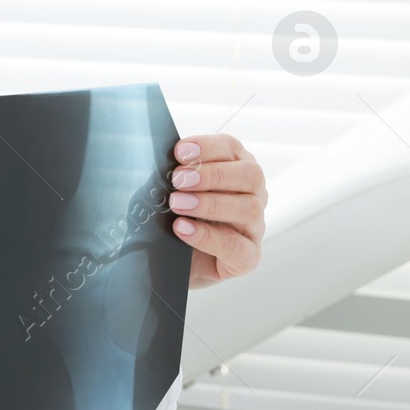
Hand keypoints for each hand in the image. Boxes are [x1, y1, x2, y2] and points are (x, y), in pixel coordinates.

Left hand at [169, 134, 266, 288]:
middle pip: (250, 175)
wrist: (165, 263)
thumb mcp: (161, 194)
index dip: (208, 147)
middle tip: (178, 180)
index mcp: (234, 170)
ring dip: (210, 203)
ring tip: (177, 205)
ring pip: (249, 208)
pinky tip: (183, 229)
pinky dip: (209, 236)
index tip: (179, 152)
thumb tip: (157, 165)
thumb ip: (165, 178)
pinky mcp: (247, 258)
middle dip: (212, 175)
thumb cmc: (168, 221)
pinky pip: (237, 246)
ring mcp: (253, 227)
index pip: (232, 148)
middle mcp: (251, 196)